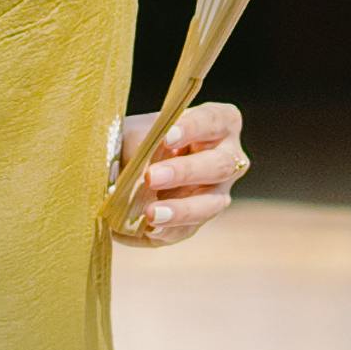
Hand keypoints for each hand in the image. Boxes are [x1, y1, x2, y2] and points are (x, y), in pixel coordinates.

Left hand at [113, 99, 248, 252]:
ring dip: (181, 209)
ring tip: (150, 213)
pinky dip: (169, 229)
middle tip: (152, 177)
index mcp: (217, 122)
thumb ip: (140, 142)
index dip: (193, 128)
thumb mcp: (134, 132)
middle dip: (185, 172)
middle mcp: (227, 156)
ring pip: (211, 203)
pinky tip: (150, 228)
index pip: (213, 120)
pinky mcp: (199, 219)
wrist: (123, 169)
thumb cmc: (137, 139)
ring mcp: (218, 191)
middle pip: (219, 165)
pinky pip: (190, 228)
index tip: (167, 136)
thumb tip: (143, 165)